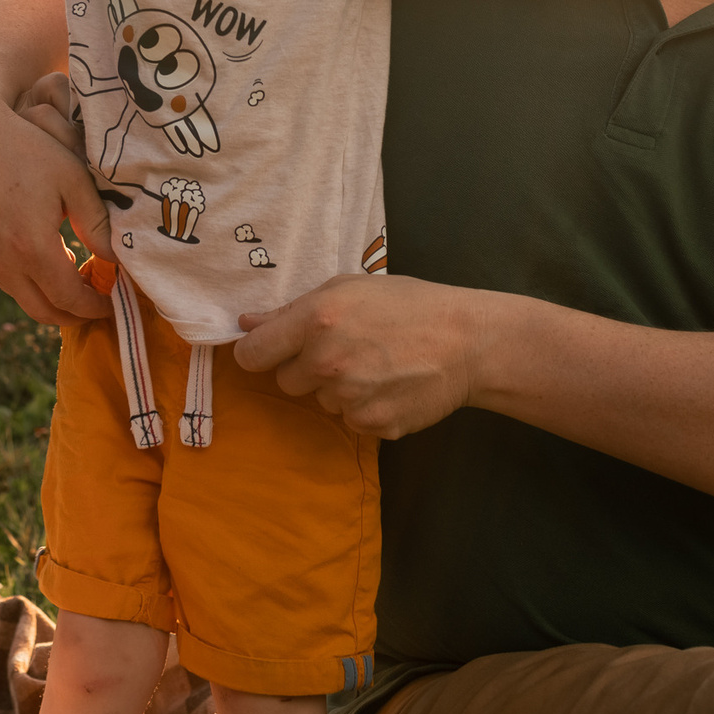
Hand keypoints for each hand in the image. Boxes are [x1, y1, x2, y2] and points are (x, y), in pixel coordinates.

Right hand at [0, 78, 113, 328]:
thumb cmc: (24, 147)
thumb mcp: (71, 177)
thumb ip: (97, 223)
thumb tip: (115, 259)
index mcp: (32, 248)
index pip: (71, 299)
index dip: (95, 306)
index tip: (111, 301)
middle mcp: (2, 263)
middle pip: (45, 312)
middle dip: (74, 315)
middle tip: (95, 302)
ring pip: (21, 297)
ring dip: (49, 296)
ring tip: (72, 277)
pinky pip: (2, 278)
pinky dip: (25, 279)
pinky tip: (40, 256)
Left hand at [234, 274, 483, 438]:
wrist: (467, 341)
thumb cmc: (408, 304)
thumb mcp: (348, 288)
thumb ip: (291, 308)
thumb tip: (246, 324)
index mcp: (316, 319)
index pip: (253, 354)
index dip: (257, 353)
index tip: (268, 352)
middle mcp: (327, 361)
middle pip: (285, 381)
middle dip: (306, 368)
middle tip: (345, 349)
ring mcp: (350, 398)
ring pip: (321, 401)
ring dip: (338, 388)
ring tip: (376, 364)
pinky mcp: (372, 425)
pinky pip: (350, 420)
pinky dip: (365, 407)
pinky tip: (390, 385)